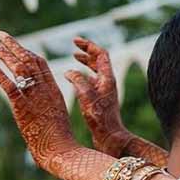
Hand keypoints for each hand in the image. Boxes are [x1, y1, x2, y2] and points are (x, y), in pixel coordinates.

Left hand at [0, 31, 79, 172]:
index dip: (28, 52)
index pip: (41, 64)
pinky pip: (9, 85)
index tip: (18, 45)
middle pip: (29, 60)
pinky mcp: (23, 107)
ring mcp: (34, 97)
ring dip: (5, 55)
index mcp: (54, 90)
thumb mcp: (56, 116)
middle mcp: (45, 90)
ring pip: (19, 69)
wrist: (61, 149)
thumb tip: (38, 105)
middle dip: (14, 46)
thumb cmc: (60, 138)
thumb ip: (46, 105)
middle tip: (1, 35)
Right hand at [66, 37, 131, 155]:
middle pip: (99, 60)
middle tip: (74, 46)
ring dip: (86, 62)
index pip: (101, 54)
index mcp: (107, 79)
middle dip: (87, 51)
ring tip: (74, 57)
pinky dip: (83, 75)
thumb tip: (69, 71)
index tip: (75, 41)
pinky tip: (75, 77)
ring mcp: (105, 91)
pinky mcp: (100, 100)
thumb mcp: (86, 96)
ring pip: (96, 70)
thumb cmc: (100, 119)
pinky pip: (92, 81)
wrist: (110, 137)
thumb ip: (78, 80)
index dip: (88, 46)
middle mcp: (108, 83)